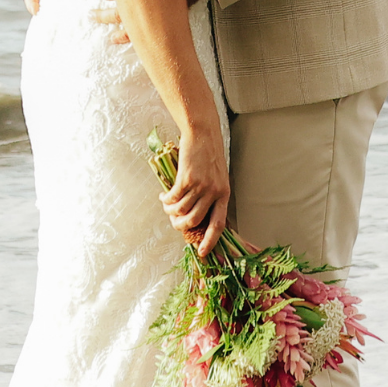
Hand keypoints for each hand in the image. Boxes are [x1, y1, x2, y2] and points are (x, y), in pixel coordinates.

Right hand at [160, 133, 231, 256]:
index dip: (210, 240)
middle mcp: (214, 192)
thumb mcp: (217, 176)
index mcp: (224, 194)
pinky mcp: (187, 178)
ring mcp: (200, 185)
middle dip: (180, 225)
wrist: (203, 134)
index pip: (219, 224)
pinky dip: (166, 200)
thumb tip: (196, 216)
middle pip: (195, 220)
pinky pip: (173, 198)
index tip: (202, 252)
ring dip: (170, 212)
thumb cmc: (209, 155)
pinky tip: (163, 196)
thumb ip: (211, 195)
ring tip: (166, 206)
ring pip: (181, 211)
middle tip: (173, 221)